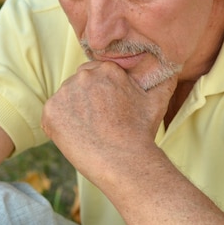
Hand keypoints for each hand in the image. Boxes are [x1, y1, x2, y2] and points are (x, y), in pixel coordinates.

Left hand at [41, 61, 176, 184]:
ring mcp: (64, 93)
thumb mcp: (157, 100)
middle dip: (86, 99)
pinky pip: (52, 115)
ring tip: (90, 130)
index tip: (108, 108)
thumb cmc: (141, 131)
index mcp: (107, 69)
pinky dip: (60, 125)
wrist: (124, 160)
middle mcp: (84, 76)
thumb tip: (173, 64)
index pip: (96, 73)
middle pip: (79, 83)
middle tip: (100, 121)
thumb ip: (164, 78)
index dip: (101, 92)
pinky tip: (78, 136)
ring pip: (66, 99)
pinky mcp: (50, 112)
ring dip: (73, 111)